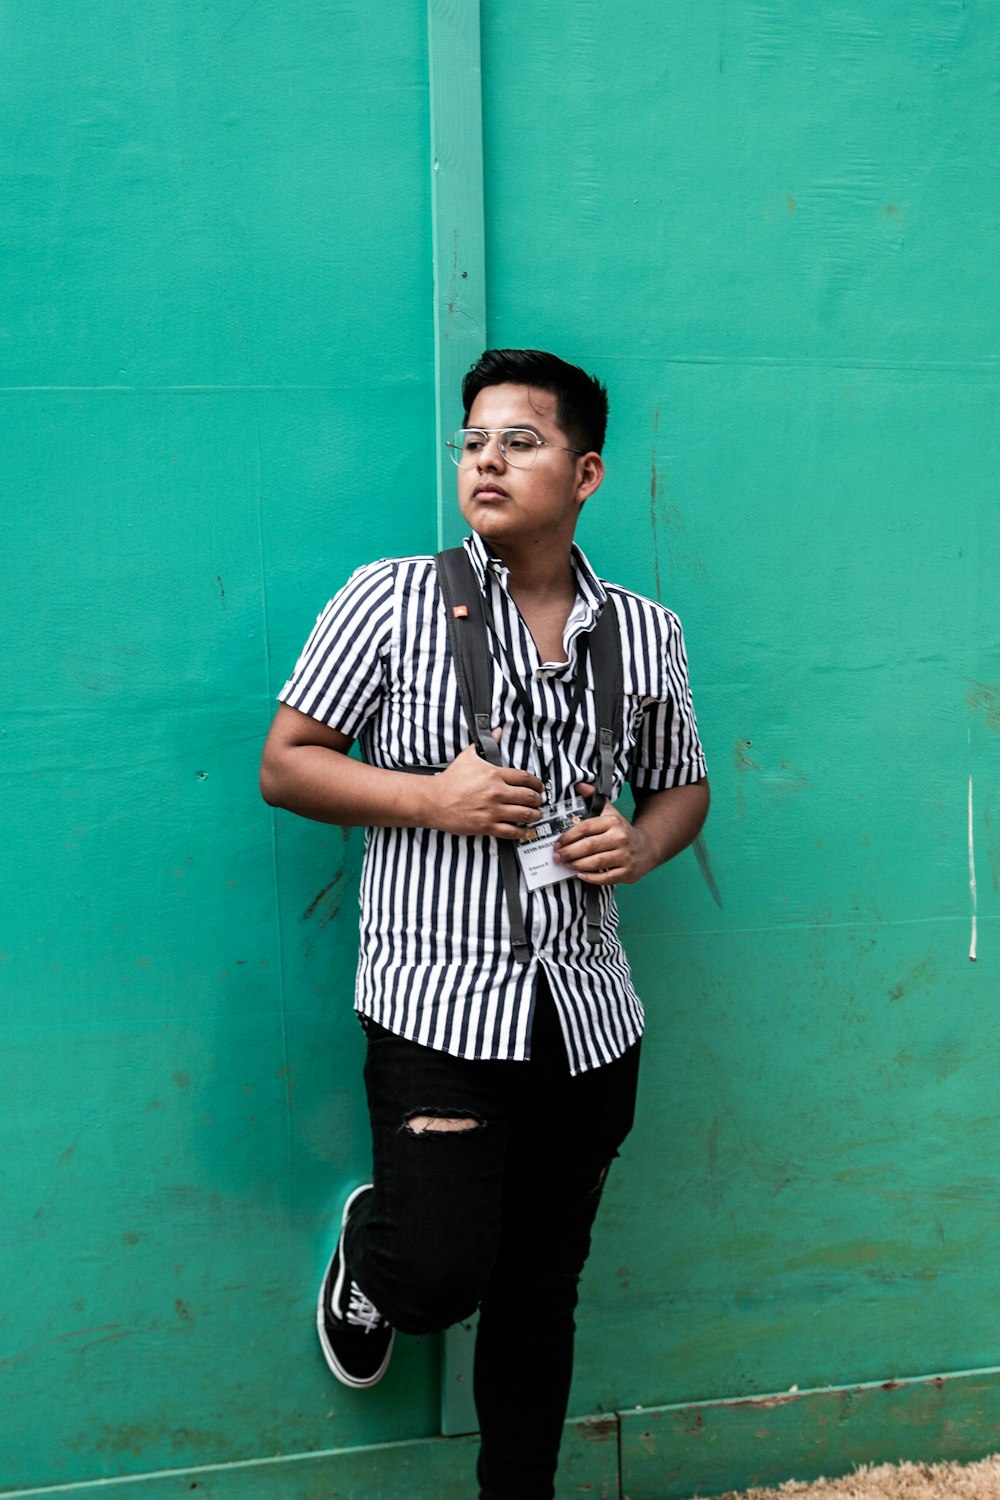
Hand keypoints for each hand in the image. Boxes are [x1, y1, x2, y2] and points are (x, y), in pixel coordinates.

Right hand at [427, 744, 543, 839]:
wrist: (433, 801)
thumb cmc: (450, 780)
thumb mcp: (469, 757)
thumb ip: (487, 743)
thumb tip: (498, 730)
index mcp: (494, 774)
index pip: (525, 778)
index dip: (537, 784)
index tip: (540, 787)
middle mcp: (496, 793)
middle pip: (529, 797)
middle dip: (538, 800)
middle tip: (539, 802)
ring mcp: (492, 810)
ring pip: (524, 815)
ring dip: (534, 816)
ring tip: (535, 815)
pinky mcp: (486, 826)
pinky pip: (511, 831)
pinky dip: (521, 832)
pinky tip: (523, 830)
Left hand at [553, 782, 653, 884]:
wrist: (647, 847)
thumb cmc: (621, 831)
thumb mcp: (610, 812)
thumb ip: (594, 798)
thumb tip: (580, 785)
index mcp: (612, 822)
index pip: (585, 828)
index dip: (568, 836)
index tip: (557, 843)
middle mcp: (620, 838)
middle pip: (589, 846)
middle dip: (569, 853)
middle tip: (557, 857)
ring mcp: (624, 856)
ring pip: (595, 862)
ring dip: (577, 865)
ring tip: (566, 865)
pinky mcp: (627, 872)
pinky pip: (606, 878)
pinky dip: (591, 878)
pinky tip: (580, 875)